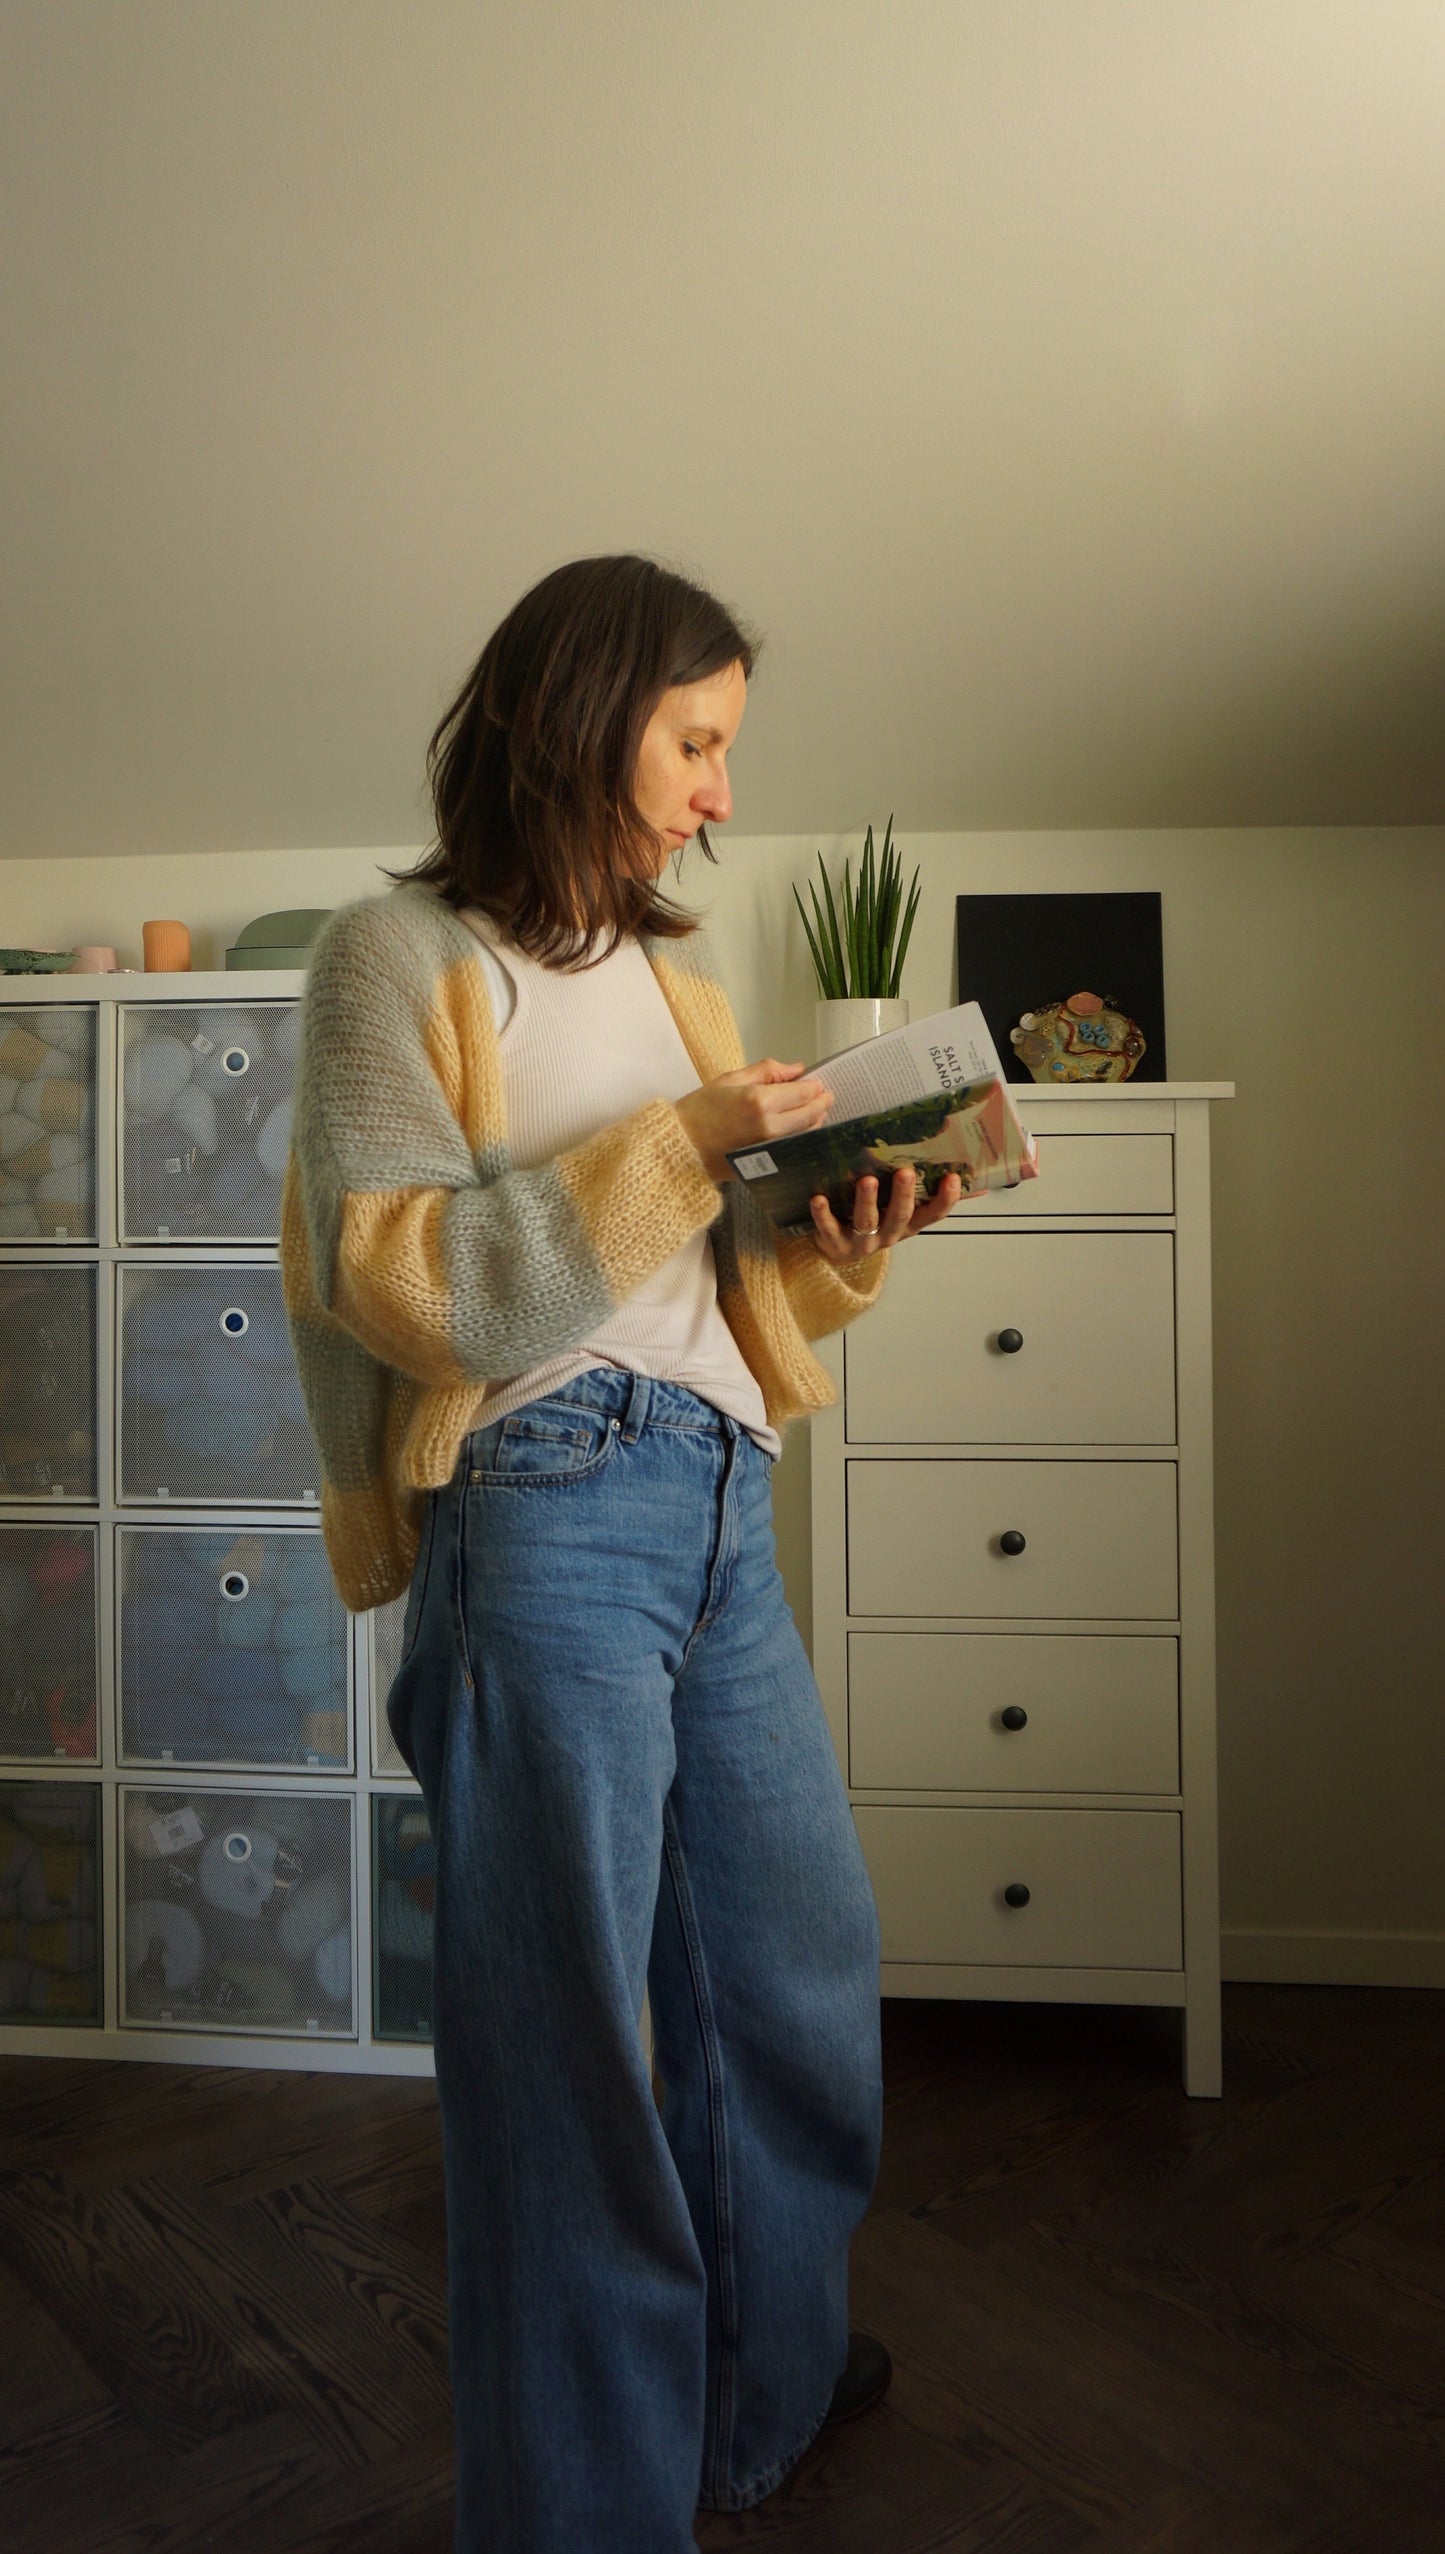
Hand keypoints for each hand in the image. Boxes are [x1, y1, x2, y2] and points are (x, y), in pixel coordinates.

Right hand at [675, 1059, 834, 1184]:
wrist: (680, 1146)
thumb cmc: (699, 1111)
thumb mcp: (730, 1080)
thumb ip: (767, 1071)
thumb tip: (797, 1069)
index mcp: (760, 1101)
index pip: (804, 1092)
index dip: (815, 1086)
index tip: (817, 1083)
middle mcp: (770, 1126)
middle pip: (812, 1114)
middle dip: (822, 1102)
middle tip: (824, 1096)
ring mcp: (771, 1149)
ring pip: (807, 1134)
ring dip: (816, 1120)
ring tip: (813, 1110)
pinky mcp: (767, 1163)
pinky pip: (795, 1148)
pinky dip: (803, 1137)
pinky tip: (800, 1129)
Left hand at [809, 1165, 960, 1261]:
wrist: (836, 1251)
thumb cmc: (872, 1221)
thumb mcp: (897, 1210)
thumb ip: (920, 1192)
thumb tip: (961, 1174)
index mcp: (907, 1225)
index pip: (932, 1214)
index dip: (945, 1199)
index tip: (953, 1178)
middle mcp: (887, 1235)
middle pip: (899, 1216)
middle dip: (904, 1195)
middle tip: (906, 1172)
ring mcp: (861, 1241)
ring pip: (866, 1221)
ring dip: (867, 1200)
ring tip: (867, 1180)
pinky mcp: (834, 1243)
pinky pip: (828, 1227)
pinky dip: (823, 1214)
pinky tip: (818, 1198)